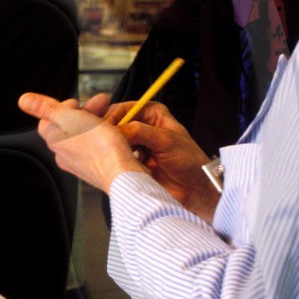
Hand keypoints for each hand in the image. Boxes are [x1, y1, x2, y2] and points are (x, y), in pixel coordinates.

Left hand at [18, 93, 146, 192]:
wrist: (122, 174)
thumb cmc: (99, 148)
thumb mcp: (69, 118)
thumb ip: (45, 108)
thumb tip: (24, 100)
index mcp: (55, 141)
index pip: (48, 119)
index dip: (63, 106)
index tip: (78, 102)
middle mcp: (65, 154)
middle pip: (68, 125)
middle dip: (84, 110)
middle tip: (101, 103)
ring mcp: (81, 161)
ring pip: (84, 134)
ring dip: (96, 120)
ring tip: (111, 114)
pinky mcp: (97, 166)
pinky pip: (97, 146)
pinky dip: (105, 134)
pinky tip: (115, 131)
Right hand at [102, 100, 218, 220]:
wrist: (195, 189)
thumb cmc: (189, 161)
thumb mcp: (165, 140)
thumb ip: (139, 132)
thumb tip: (114, 130)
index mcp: (151, 112)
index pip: (123, 109)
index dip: (111, 118)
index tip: (103, 131)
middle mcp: (142, 125)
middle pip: (115, 124)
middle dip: (110, 135)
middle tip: (104, 145)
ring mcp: (136, 144)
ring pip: (113, 142)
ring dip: (113, 149)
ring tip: (115, 157)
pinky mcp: (132, 160)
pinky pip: (116, 157)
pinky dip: (117, 161)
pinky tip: (121, 165)